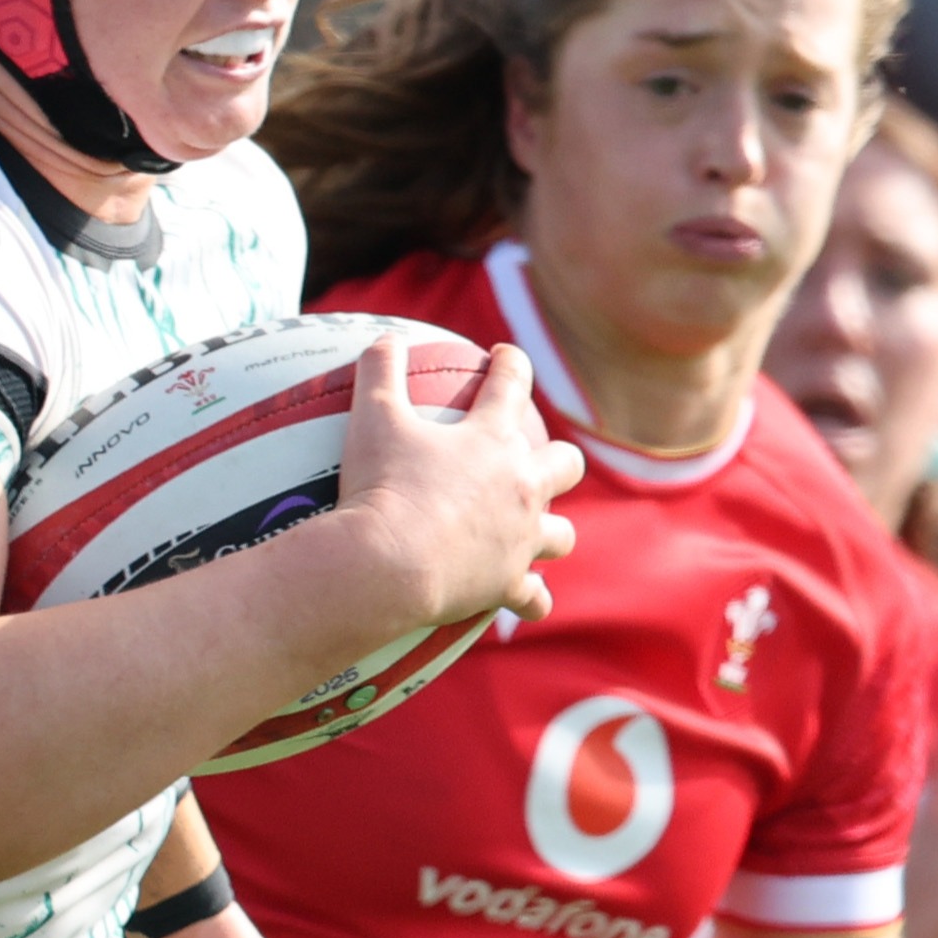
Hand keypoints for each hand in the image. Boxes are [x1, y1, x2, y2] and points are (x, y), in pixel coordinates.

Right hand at [332, 339, 582, 628]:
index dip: (510, 364)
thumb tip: (382, 337)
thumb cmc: (382, 487)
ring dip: (552, 531)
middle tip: (535, 459)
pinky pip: (533, 598)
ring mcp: (520, 540)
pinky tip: (525, 600)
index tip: (504, 357)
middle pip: (565, 464)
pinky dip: (530, 598)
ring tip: (536, 533)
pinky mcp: (507, 585)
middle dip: (558, 459)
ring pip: (561, 534)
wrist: (387, 564)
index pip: (512, 384)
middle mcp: (520, 487)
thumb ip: (379, 371)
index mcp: (491, 439)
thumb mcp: (371, 418)